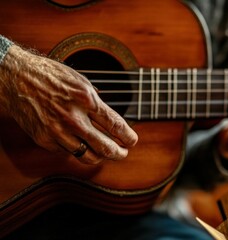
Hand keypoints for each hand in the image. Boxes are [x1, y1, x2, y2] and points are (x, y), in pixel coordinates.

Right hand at [0, 45, 137, 163]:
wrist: (16, 77)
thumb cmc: (51, 76)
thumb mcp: (81, 82)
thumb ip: (96, 103)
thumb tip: (112, 123)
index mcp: (85, 99)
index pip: (115, 125)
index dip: (128, 137)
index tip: (133, 141)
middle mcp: (72, 117)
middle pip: (105, 147)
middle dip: (119, 153)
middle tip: (124, 152)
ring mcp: (57, 131)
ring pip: (87, 156)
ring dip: (100, 156)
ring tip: (106, 153)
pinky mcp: (44, 139)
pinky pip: (67, 152)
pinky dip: (76, 149)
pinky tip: (80, 143)